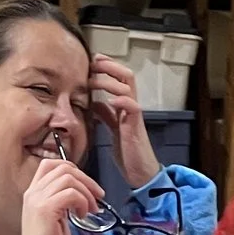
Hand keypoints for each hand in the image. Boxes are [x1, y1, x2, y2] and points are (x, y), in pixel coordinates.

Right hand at [19, 153, 104, 234]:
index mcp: (33, 193)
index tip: (86, 184)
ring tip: (90, 210)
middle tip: (98, 196)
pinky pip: (71, 193)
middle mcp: (33, 193)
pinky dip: (82, 202)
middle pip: (62, 168)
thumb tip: (81, 192)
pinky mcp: (45, 209)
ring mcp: (37, 199)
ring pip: (68, 178)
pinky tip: (82, 216)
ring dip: (86, 192)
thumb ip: (63, 202)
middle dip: (86, 179)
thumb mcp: (56, 218)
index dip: (71, 168)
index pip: (49, 164)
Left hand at [89, 54, 160, 191]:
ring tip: (94, 81)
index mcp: (125, 107)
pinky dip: (122, 101)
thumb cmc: (128, 152)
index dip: (108, 67)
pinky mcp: (135, 128)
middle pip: (127, 77)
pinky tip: (109, 100)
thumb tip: (95, 103)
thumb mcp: (113, 129)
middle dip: (110, 66)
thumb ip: (106, 115)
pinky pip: (133, 108)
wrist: (141, 173)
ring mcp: (134, 116)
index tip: (92, 61)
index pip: (120, 79)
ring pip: (128, 88)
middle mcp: (131, 107)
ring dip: (109, 82)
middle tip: (93, 62)